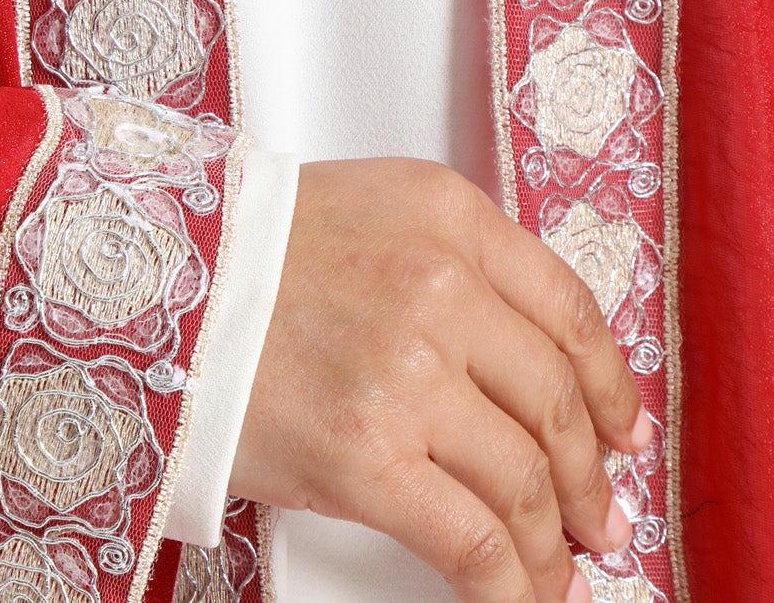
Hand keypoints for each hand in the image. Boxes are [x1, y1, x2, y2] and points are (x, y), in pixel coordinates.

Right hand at [229, 160, 649, 602]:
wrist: (153, 282)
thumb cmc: (242, 246)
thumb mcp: (371, 210)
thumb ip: (452, 263)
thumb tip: (525, 359)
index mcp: (448, 217)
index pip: (568, 310)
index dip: (608, 384)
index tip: (620, 426)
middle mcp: (441, 287)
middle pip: (556, 401)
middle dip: (591, 475)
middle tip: (600, 513)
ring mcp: (408, 373)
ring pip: (525, 479)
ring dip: (554, 540)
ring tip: (557, 566)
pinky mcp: (368, 457)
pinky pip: (474, 541)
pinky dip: (513, 586)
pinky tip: (518, 597)